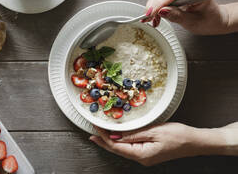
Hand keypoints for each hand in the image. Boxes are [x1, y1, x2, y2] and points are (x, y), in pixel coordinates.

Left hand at [89, 122, 237, 165]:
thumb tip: (115, 137)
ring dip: (110, 141)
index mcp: (142, 154)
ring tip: (100, 134)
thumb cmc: (178, 135)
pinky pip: (130, 148)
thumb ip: (133, 134)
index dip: (104, 137)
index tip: (95, 128)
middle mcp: (142, 159)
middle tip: (92, 133)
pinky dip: (121, 141)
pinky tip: (117, 137)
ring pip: (122, 149)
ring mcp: (145, 157)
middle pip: (117, 150)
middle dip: (103, 141)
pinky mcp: (148, 153)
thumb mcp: (154, 131)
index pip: (116, 146)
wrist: (195, 141)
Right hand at [143, 0, 228, 34]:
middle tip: (147, 18)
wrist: (215, 20)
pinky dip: (156, 5)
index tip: (150, 14)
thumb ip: (177, 16)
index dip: (159, 3)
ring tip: (152, 19)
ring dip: (153, 5)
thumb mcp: (193, 23)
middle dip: (153, 5)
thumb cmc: (209, 21)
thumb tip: (162, 11)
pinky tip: (156, 15)